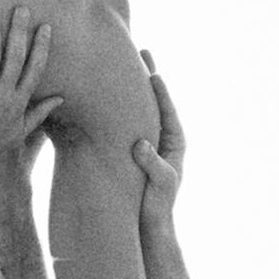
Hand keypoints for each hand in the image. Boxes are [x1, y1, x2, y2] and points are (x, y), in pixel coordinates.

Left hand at [0, 7, 59, 194]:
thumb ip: (39, 113)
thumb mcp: (20, 133)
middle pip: (16, 55)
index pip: (35, 68)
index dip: (41, 46)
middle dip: (19, 30)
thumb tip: (60, 98)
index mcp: (19, 102)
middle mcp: (4, 95)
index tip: (45, 26)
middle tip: (20, 8)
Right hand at [131, 49, 186, 217]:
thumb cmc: (157, 207)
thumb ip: (153, 164)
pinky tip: (104, 96)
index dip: (161, 91)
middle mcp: (162, 139)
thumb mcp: (159, 184)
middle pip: (155, 102)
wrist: (147, 227)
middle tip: (142, 51)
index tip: (153, 73)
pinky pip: (125, 124)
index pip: (169, 110)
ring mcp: (146, 143)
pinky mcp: (131, 151)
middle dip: (147, 78)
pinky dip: (117, 109)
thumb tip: (140, 144)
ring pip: (139, 110)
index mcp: (175, 143)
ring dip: (131, 89)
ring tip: (122, 64)